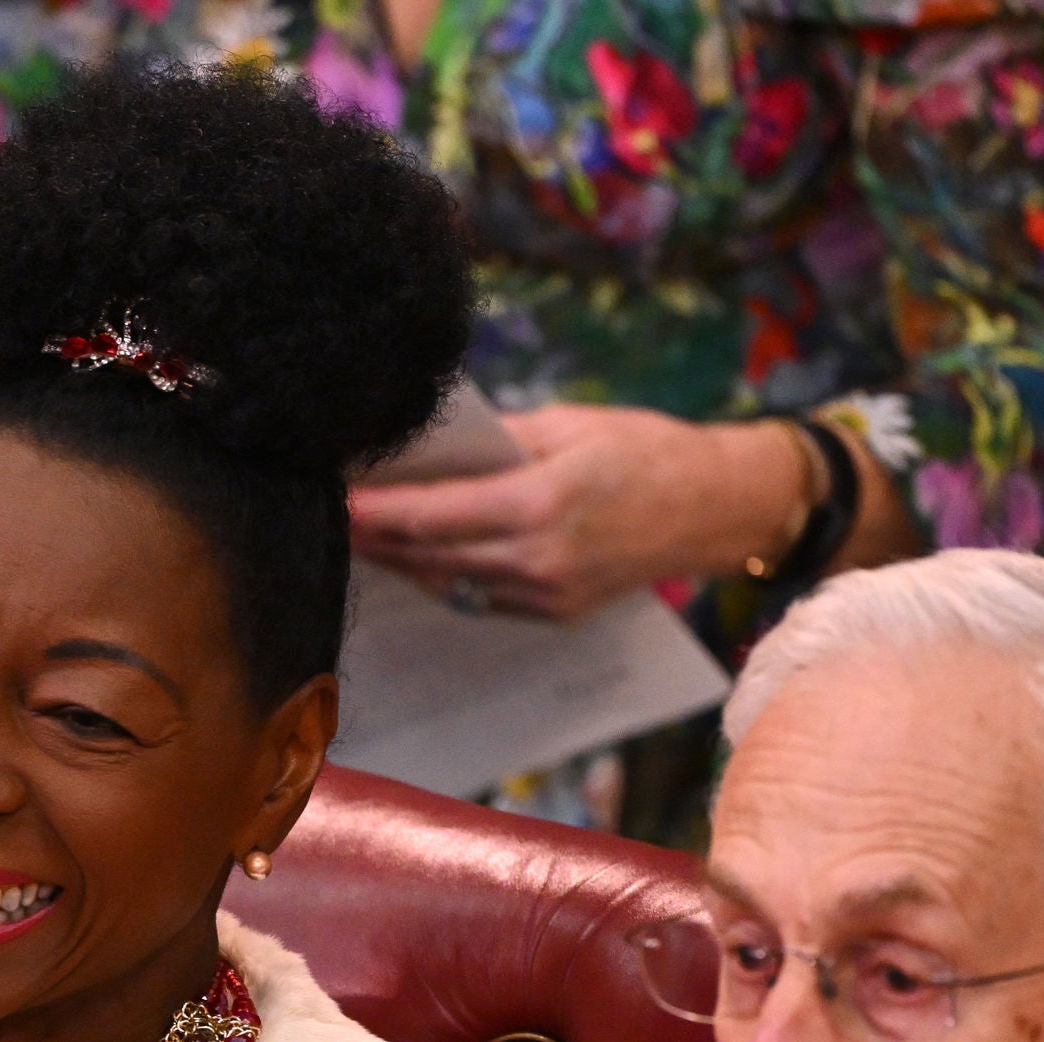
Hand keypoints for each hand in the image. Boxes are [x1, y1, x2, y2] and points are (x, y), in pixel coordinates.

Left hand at [351, 404, 806, 619]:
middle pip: (427, 556)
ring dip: (402, 561)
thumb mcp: (567, 425)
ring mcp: (545, 595)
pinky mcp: (553, 614)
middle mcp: (537, 560)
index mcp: (539, 504)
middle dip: (374, 538)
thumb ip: (494, 441)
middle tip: (330, 513)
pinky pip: (479, 597)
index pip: (430, 516)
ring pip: (448, 582)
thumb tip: (428, 446)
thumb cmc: (643, 450)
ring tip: (362, 534)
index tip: (334, 496)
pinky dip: (443, 575)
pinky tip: (417, 554)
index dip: (374, 511)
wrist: (714, 508)